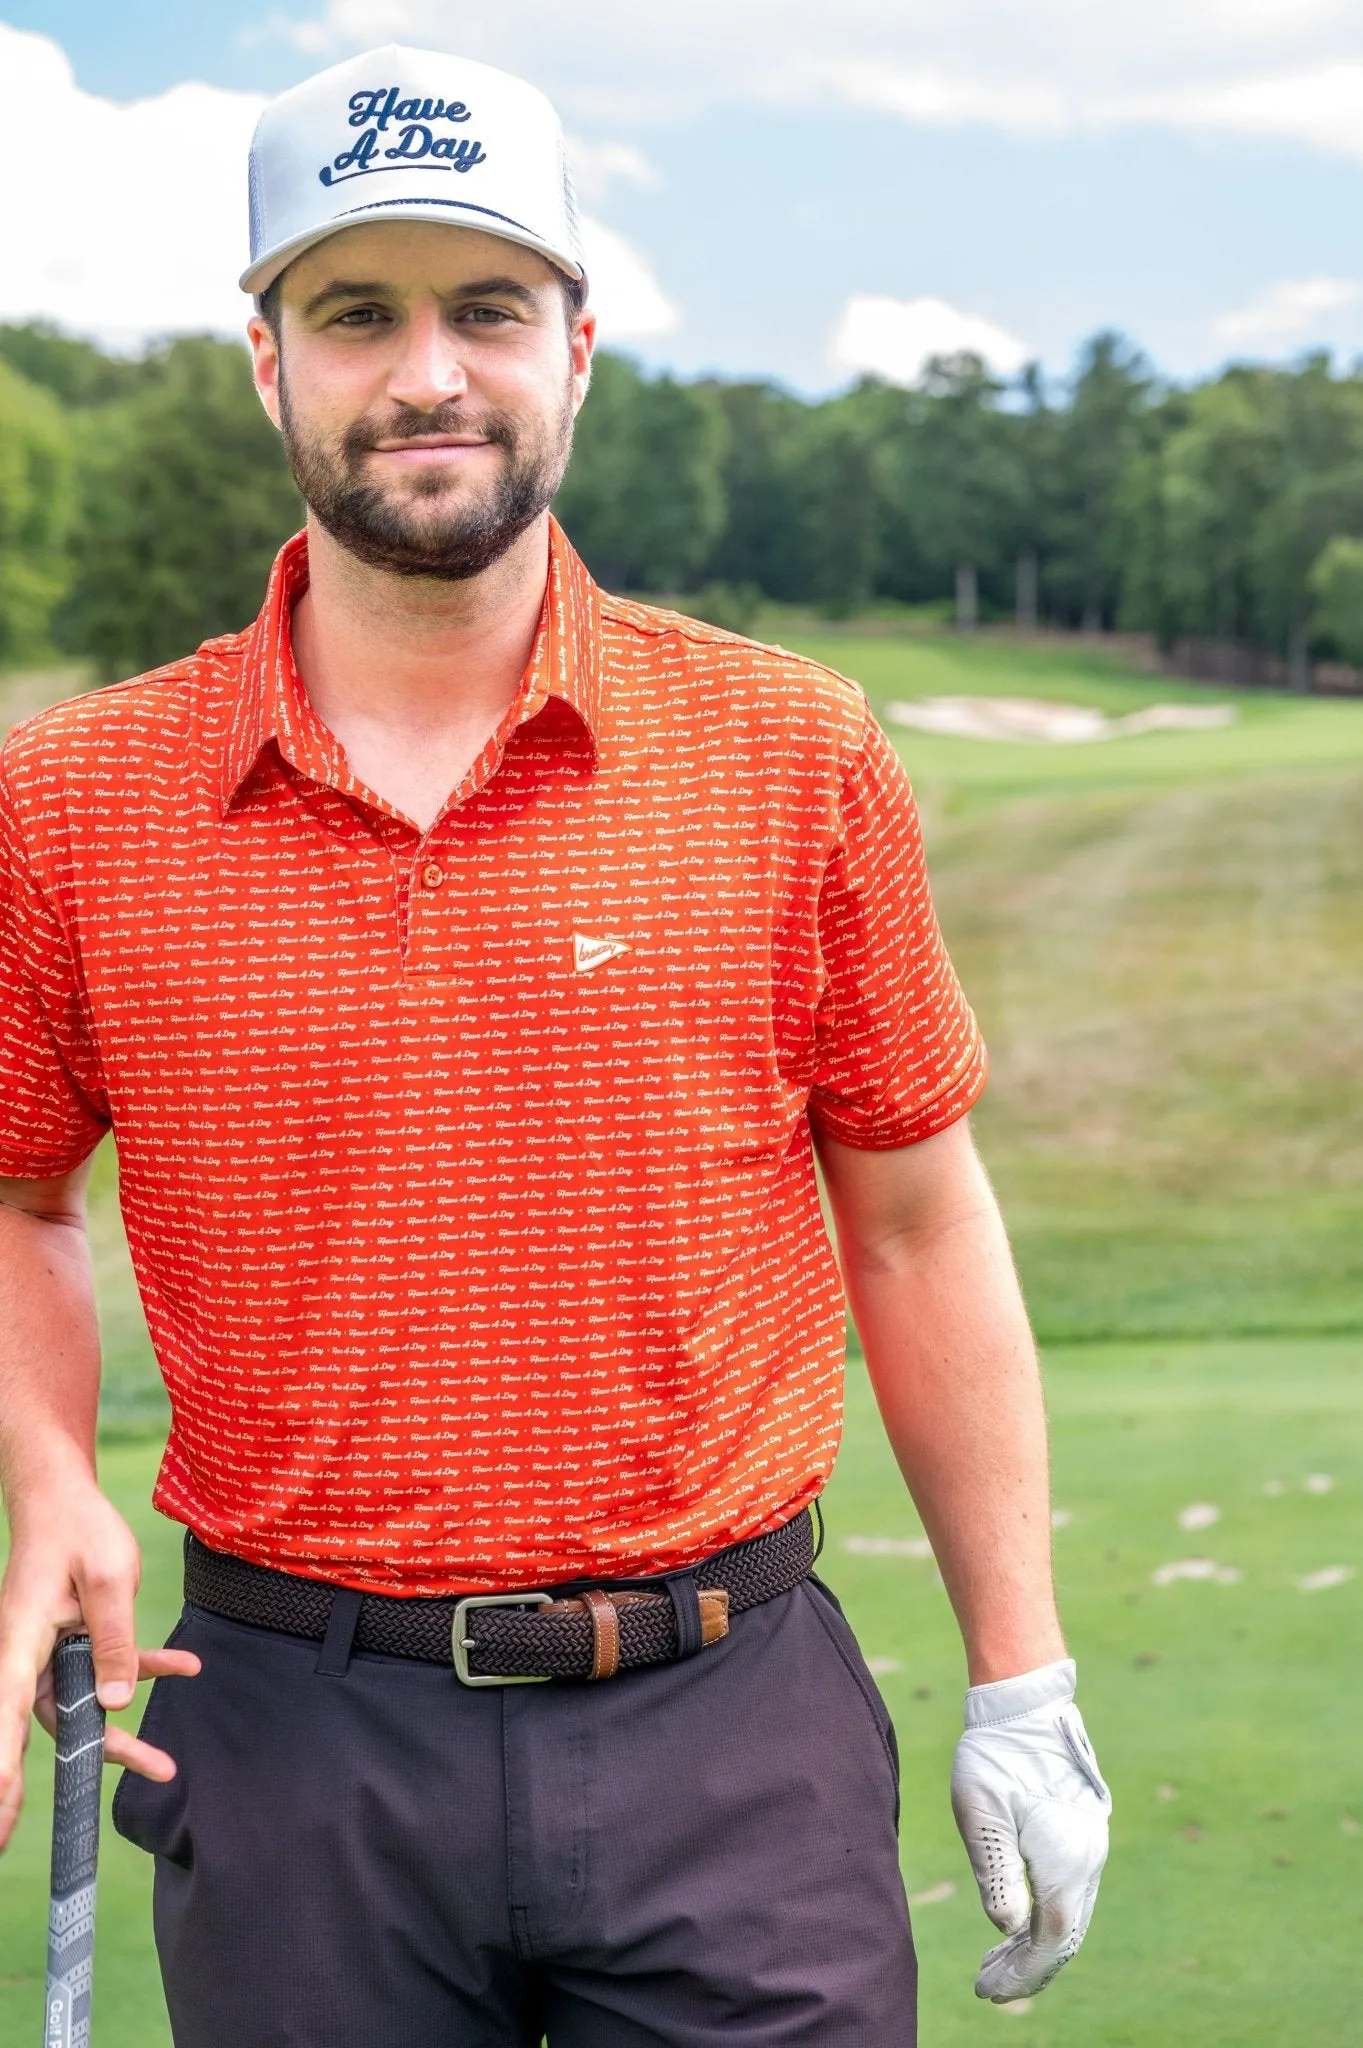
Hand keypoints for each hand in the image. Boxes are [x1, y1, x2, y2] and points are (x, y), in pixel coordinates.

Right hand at [0, 1481, 199, 1851]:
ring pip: (81, 1707)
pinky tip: (187, 1668)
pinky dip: (141, 1670)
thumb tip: (117, 1704)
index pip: (10, 1717)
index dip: (3, 1770)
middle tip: (113, 1803)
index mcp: (20, 1642)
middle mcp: (25, 1655)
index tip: (0, 1820)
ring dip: (121, 1732)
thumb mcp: (108, 1579)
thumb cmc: (79, 1530)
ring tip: (166, 1764)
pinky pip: (102, 1671)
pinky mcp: (69, 1641)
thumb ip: (113, 1641)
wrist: (63, 1495)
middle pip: (54, 1724)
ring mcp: (45, 1652)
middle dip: (86, 1764)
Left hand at [951, 1658, 1109, 2002]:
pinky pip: (1069, 1892)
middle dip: (1028, 1968)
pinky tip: (1016, 1923)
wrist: (1025, 1705)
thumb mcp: (982, 1814)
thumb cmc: (995, 1755)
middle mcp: (1086, 1860)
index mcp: (1064, 1860)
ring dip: (1035, 1944)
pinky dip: (1044, 1918)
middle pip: (1063, 1935)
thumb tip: (1010, 1929)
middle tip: (988, 1988)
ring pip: (1068, 1915)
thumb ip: (996, 1873)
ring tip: (994, 1965)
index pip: (1049, 1939)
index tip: (988, 1991)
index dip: (1022, 1972)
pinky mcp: (1080, 1833)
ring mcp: (1088, 1846)